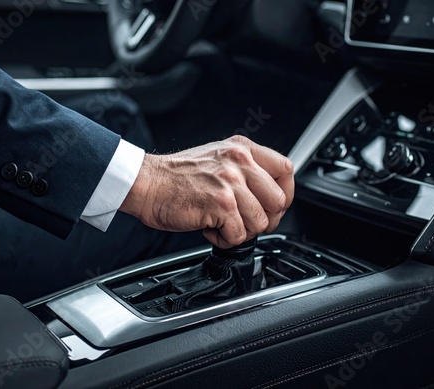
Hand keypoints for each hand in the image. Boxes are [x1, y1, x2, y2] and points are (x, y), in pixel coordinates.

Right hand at [120, 135, 293, 247]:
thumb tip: (269, 194)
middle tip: (244, 221)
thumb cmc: (177, 175)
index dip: (284, 194)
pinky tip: (211, 230)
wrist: (147, 183)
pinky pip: (239, 236)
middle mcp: (240, 161)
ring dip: (241, 232)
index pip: (286, 169)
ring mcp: (231, 182)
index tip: (272, 206)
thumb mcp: (218, 157)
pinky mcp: (220, 204)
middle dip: (264, 219)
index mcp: (243, 149)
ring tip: (222, 225)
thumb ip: (245, 169)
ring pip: (260, 222)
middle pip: (279, 201)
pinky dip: (225, 240)